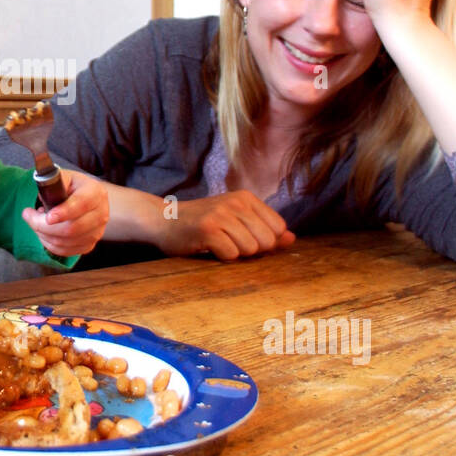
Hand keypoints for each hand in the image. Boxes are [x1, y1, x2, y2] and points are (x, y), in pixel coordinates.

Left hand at [21, 170, 109, 256]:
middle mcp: (101, 213)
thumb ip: (52, 183)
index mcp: (95, 192)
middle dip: (44, 225)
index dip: (64, 212)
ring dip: (44, 235)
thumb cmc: (70, 186)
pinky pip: (67, 251)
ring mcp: (97, 231)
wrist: (84, 197)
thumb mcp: (63, 177)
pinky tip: (45, 233)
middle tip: (29, 216)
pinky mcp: (90, 244)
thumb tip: (41, 196)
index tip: (48, 217)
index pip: (81, 204)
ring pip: (66, 242)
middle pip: (72, 228)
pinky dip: (50, 244)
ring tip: (36, 222)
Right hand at [156, 191, 294, 260]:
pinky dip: (221, 257)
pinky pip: (231, 254)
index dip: (264, 242)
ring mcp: (221, 214)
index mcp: (246, 198)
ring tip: (218, 244)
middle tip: (229, 242)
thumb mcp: (236, 221)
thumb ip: (265, 230)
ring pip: (250, 249)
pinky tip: (208, 248)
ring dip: (235, 254)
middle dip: (251, 250)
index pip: (278, 228)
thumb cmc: (203, 225)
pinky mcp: (208, 229)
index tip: (243, 238)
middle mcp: (236, 202)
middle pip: (267, 241)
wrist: (163, 221)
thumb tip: (291, 238)